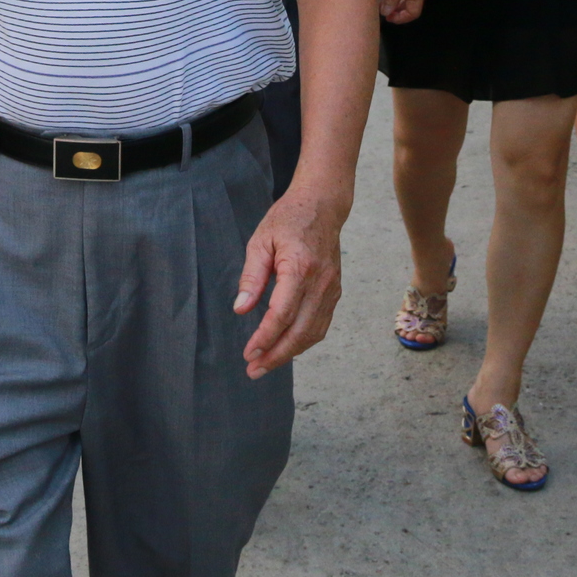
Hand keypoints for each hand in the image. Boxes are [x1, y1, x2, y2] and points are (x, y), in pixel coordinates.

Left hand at [234, 187, 348, 377]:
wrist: (322, 206)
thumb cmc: (288, 220)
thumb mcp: (261, 241)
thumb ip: (251, 277)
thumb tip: (241, 309)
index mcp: (299, 267)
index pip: (282, 313)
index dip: (265, 338)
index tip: (249, 353)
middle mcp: (320, 282)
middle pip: (300, 331)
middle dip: (276, 355)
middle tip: (254, 370)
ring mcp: (331, 289)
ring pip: (313, 333)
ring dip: (290, 353)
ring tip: (266, 364)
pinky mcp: (335, 292)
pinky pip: (321, 325)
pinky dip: (304, 341)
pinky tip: (286, 348)